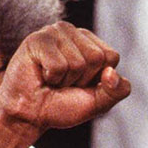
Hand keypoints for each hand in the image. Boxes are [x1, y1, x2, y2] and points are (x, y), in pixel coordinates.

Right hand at [0, 22, 131, 133]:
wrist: (30, 115)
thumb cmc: (62, 105)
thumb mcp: (98, 103)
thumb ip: (117, 91)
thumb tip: (112, 73)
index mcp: (92, 42)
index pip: (111, 57)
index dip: (98, 79)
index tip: (80, 84)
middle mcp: (74, 32)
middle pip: (96, 58)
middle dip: (81, 80)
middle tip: (64, 83)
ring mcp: (55, 32)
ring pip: (77, 63)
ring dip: (64, 80)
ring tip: (52, 80)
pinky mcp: (37, 39)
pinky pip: (58, 66)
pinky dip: (51, 78)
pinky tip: (42, 75)